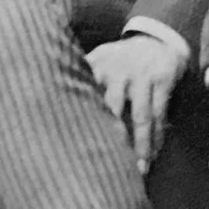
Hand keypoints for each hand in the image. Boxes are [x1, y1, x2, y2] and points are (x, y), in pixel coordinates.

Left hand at [88, 32, 185, 171]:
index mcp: (97, 67)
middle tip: (109, 165)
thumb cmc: (118, 60)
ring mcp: (142, 74)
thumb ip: (76, 80)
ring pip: (142, 116)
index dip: (81, 121)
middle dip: (113, 139)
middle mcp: (118, 70)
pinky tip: (155, 152)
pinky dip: (158, 135)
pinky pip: (160, 113)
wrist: (156, 39)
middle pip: (113, 109)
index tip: (74, 148)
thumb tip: (46, 110)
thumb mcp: (97, 62)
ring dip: (141, 145)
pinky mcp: (162, 79)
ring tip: (140, 169)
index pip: (85, 96)